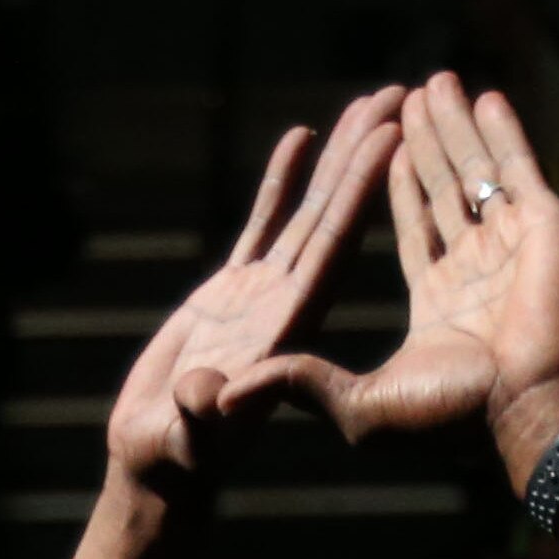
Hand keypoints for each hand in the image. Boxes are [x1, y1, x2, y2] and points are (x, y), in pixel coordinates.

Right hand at [107, 88, 403, 483]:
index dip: (362, 193)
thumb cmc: (175, 459)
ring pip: (308, 212)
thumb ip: (202, 412)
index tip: (394, 141)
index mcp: (288, 328)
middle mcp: (287, 303)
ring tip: (366, 104)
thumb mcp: (190, 438)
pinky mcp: (232, 290)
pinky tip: (302, 137)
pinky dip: (283, 182)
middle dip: (364, 155)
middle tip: (397, 95)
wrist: (161, 464)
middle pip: (334, 215)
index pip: (334, 248)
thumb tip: (209, 389)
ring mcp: (262, 293)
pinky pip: (266, 223)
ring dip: (337, 160)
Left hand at [222, 74, 558, 459]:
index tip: (367, 141)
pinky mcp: (544, 227)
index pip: (407, 225)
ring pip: (475, 171)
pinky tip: (485, 99)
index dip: (383, 183)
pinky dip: (505, 135)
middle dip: (416, 141)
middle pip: (437, 188)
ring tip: (434, 82)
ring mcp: (512, 245)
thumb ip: (299, 385)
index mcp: (437, 300)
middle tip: (395, 95)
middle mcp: (474, 268)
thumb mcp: (361, 406)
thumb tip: (223, 395)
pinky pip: (519, 170)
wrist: (530, 419)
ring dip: (454, 128)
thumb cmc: (456, 423)